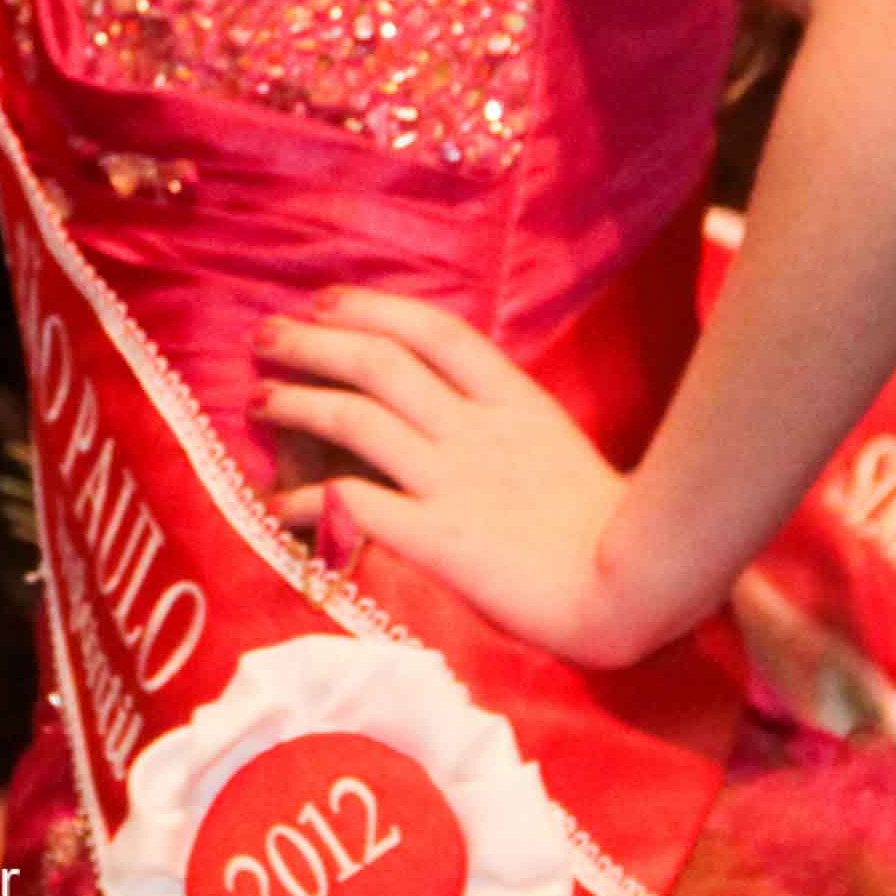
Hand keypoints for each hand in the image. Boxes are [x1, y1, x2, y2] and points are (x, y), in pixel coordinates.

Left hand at [260, 291, 688, 668]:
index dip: (372, 308)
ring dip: (298, 404)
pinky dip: (305, 501)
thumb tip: (448, 405)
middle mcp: (478, 431)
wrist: (636, 592)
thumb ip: (506, 421)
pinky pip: (354, 506)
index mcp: (516, 401)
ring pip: (357, 419)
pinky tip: (275, 504)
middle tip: (267, 336)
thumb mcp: (559, 448)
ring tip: (259, 400)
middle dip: (314, 343)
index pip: (434, 331)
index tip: (325, 302)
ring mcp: (456, 482)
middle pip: (381, 363)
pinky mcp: (440, 540)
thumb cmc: (610, 528)